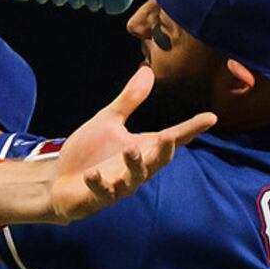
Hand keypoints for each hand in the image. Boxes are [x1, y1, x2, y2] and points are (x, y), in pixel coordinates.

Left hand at [0, 67, 215, 224]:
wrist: (59, 181)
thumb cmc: (89, 152)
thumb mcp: (108, 121)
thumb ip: (129, 100)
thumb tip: (147, 71)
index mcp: (142, 149)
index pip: (172, 138)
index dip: (191, 129)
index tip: (210, 117)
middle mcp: (136, 169)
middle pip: (158, 161)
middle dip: (164, 150)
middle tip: (168, 137)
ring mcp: (119, 185)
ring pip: (133, 178)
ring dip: (133, 165)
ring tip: (129, 149)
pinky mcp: (98, 198)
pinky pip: (101, 192)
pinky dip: (98, 182)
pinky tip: (91, 173)